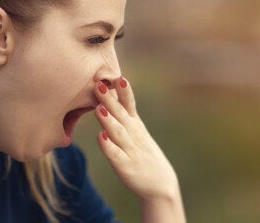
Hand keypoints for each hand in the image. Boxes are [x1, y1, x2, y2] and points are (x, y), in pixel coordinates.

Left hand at [93, 76, 180, 200]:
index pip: (129, 104)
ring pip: (118, 133)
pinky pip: (116, 155)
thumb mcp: (136, 131)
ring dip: (108, 120)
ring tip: (99, 109)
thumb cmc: (144, 154)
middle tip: (99, 84)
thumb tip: (108, 94)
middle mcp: (134, 135)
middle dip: (110, 100)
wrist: (161, 184)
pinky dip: (108, 146)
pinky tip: (100, 137)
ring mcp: (130, 150)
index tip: (117, 75)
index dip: (124, 90)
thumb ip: (123, 114)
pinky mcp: (125, 167)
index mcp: (135, 125)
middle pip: (121, 115)